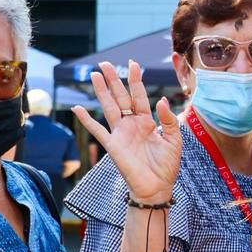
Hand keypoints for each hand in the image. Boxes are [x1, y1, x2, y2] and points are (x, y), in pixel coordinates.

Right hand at [73, 60, 181, 203]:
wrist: (156, 187)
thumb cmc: (167, 165)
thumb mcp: (174, 139)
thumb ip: (168, 119)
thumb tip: (161, 99)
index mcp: (147, 121)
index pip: (139, 96)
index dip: (136, 80)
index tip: (133, 64)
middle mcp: (132, 124)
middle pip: (121, 97)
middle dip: (114, 80)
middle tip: (106, 64)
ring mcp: (120, 133)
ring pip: (108, 107)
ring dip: (101, 92)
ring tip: (95, 75)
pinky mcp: (112, 145)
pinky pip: (97, 130)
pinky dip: (86, 120)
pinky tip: (77, 108)